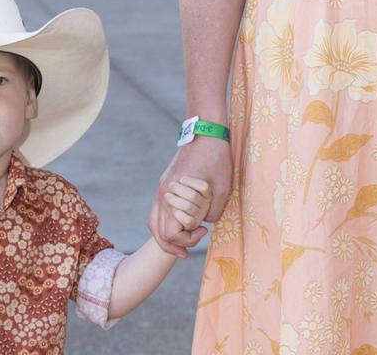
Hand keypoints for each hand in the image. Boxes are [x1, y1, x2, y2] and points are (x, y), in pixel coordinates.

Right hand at [149, 137, 232, 256]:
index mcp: (175, 194)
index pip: (170, 233)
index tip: (204, 231)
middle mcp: (163, 193)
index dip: (187, 239)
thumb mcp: (222, 189)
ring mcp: (162, 187)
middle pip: (158, 231)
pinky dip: (165, 222)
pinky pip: (157, 210)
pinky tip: (179, 224)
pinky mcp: (165, 182)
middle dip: (174, 243)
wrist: (206, 131)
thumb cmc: (217, 158)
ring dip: (167, 235)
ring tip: (181, 242)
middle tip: (190, 246)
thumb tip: (204, 223)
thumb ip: (213, 213)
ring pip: (154, 221)